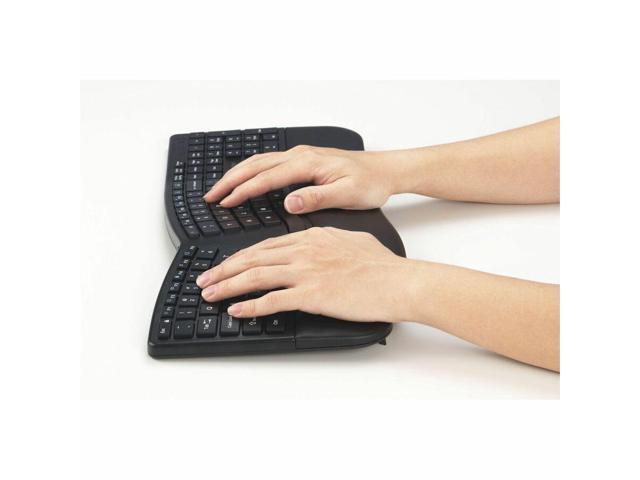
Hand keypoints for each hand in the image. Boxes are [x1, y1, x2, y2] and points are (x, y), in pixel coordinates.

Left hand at [196, 227, 416, 321]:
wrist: (398, 280)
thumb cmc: (381, 264)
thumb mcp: (349, 239)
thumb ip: (325, 240)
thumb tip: (313, 241)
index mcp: (311, 237)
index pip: (265, 245)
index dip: (240, 256)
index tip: (226, 265)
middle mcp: (304, 251)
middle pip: (253, 258)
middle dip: (223, 270)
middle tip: (205, 279)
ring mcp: (306, 272)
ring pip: (256, 276)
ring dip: (228, 286)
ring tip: (210, 294)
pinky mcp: (312, 294)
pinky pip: (273, 300)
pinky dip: (251, 306)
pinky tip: (237, 310)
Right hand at [202, 145, 396, 213]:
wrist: (386, 170)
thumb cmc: (370, 183)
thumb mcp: (347, 195)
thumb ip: (317, 198)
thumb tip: (291, 202)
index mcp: (308, 164)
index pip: (266, 178)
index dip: (243, 191)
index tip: (225, 202)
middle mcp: (301, 156)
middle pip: (256, 165)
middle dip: (230, 180)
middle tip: (210, 196)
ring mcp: (302, 156)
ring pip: (260, 162)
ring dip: (238, 174)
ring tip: (220, 189)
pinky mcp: (305, 161)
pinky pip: (270, 163)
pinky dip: (252, 172)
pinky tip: (247, 180)